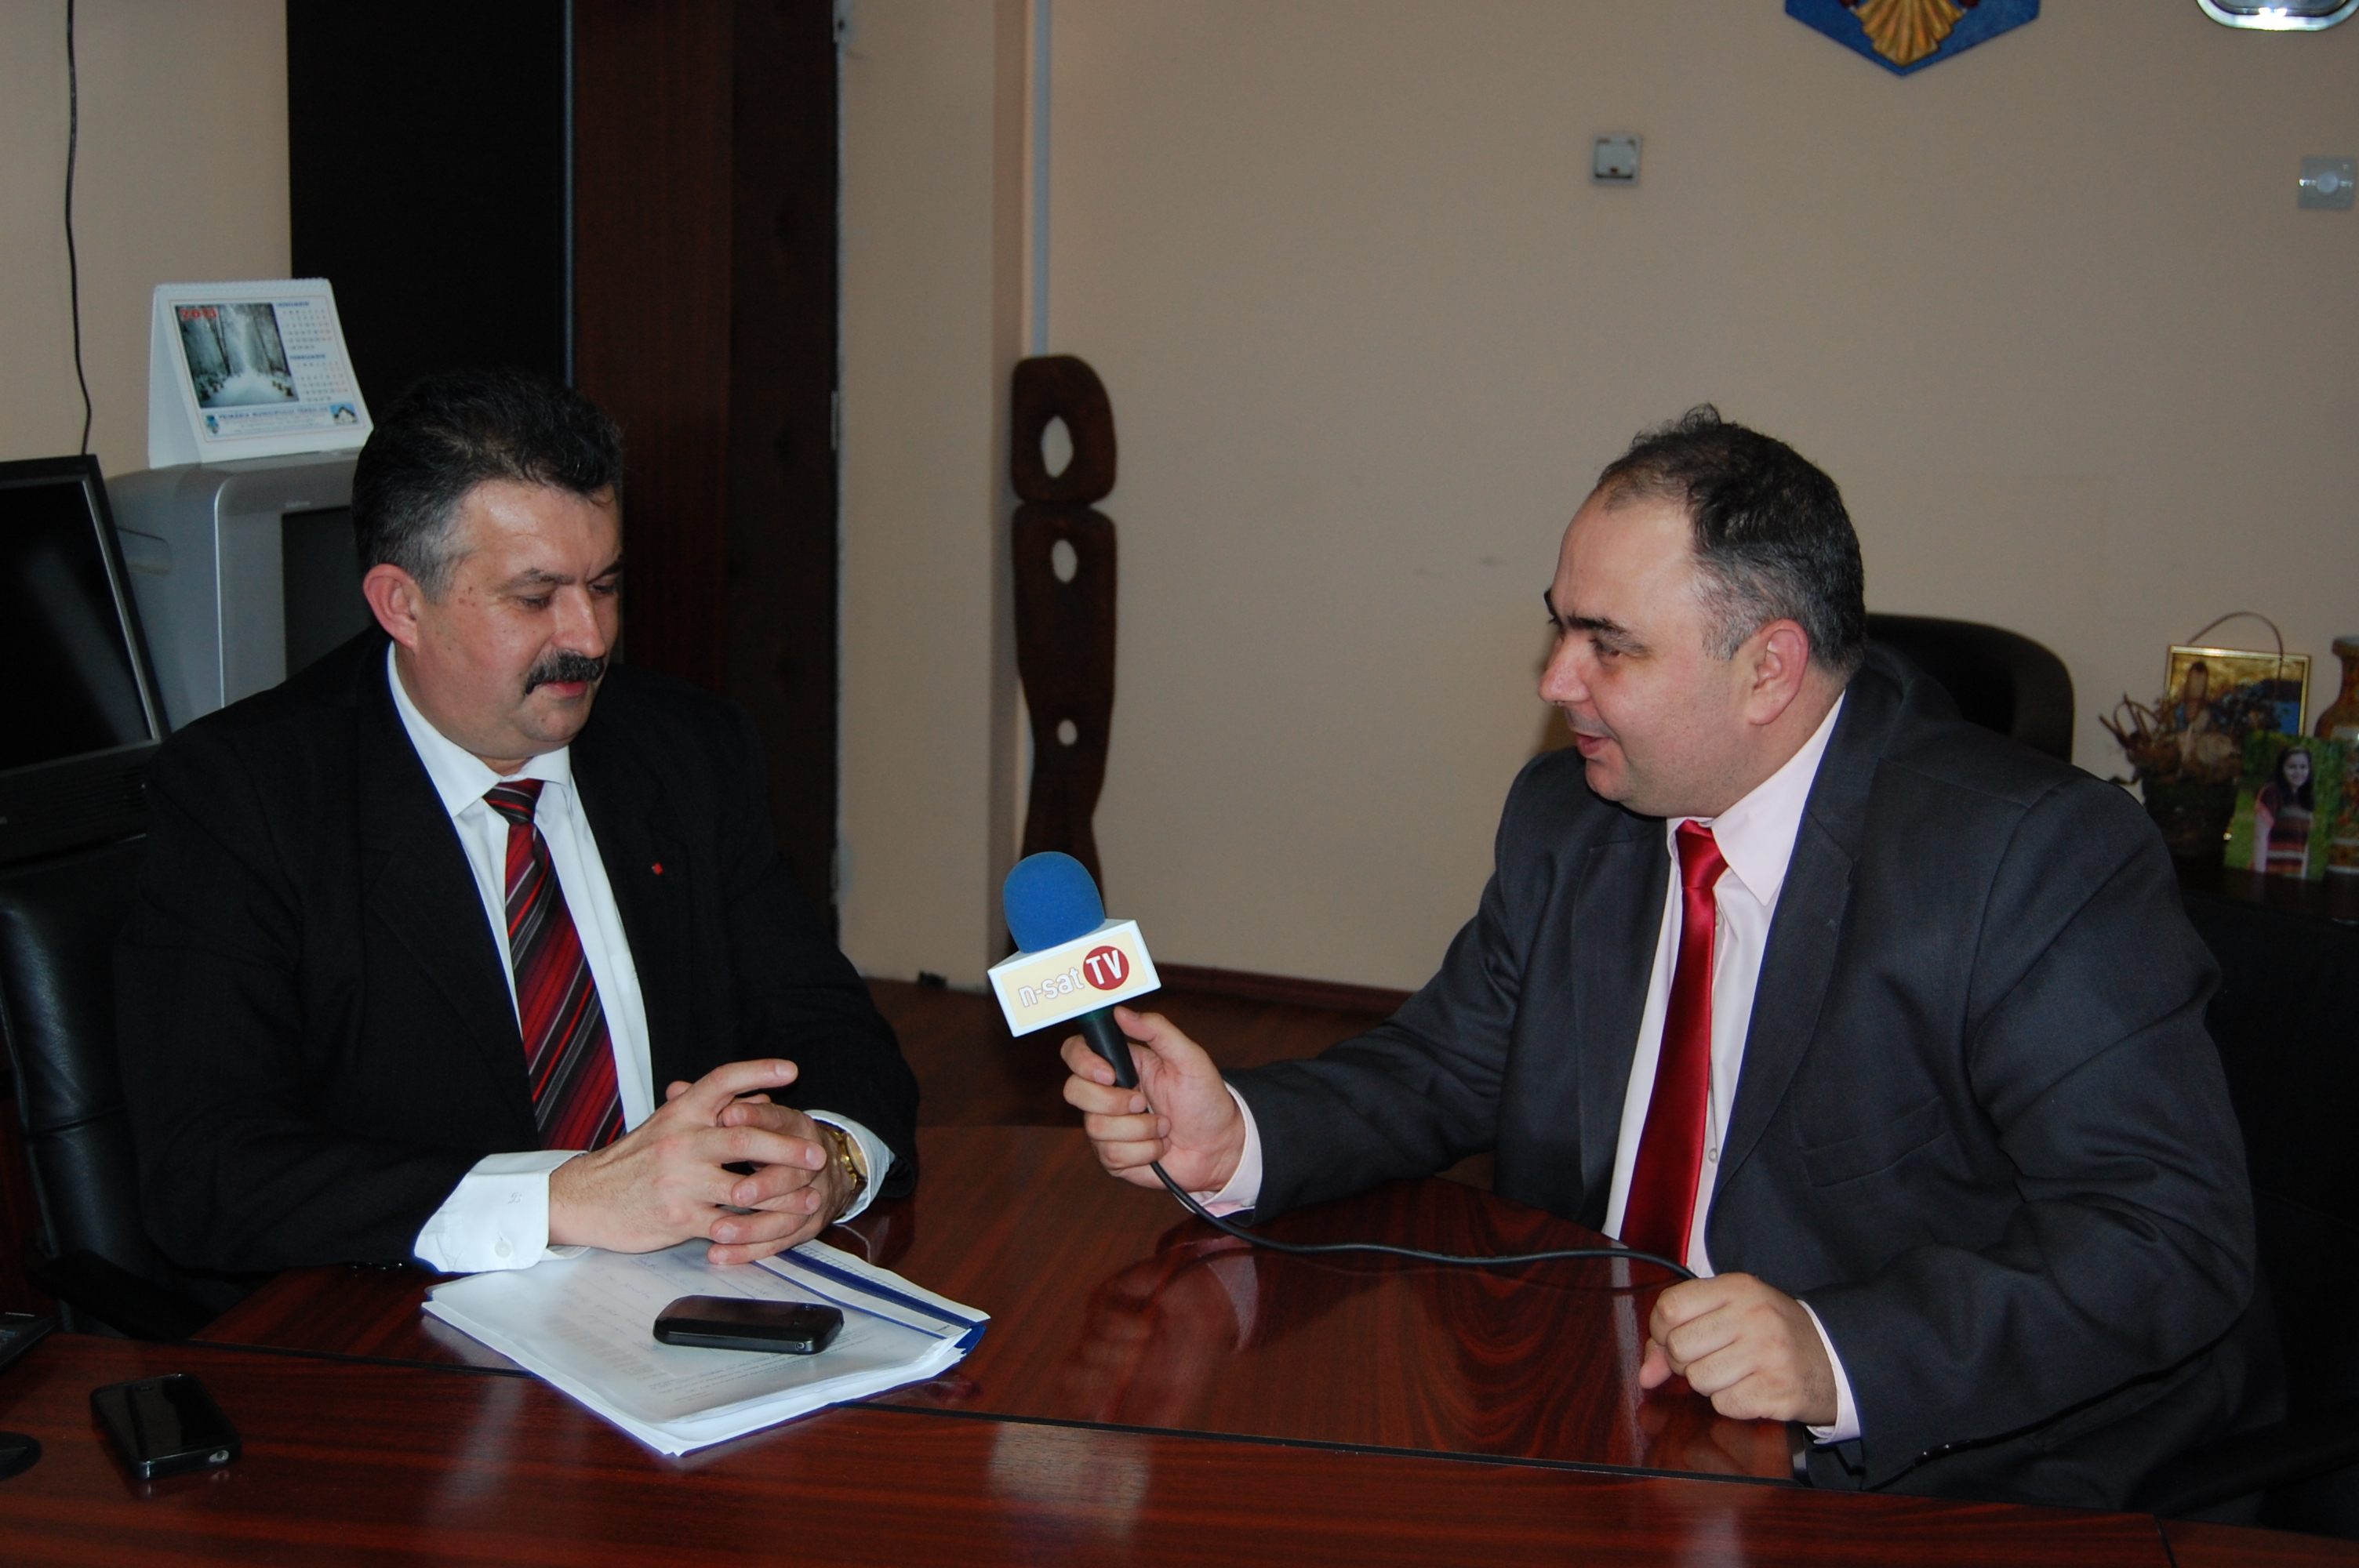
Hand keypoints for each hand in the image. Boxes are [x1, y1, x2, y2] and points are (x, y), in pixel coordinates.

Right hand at [547, 1059, 848, 1264]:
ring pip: (744, 1185)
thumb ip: (712, 1109)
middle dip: (787, 1146)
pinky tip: (779, 1228)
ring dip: (784, 1193)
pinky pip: (728, 1224)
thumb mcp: (668, 1124)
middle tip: (816, 1153)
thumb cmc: (634, 1160)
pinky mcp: (679, 1218)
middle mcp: (682, 1142)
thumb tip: (761, 1096)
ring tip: (811, 1196)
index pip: (722, 1082)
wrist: (586, 1198)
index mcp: (680, 1113)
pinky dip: (757, 1228)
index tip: (791, 1071)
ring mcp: (680, 1182)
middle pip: (744, 1137)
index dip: (758, 1071)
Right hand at [1060, 1007, 1245, 1194]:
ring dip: (1140, 1130)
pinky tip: (1159, 1147)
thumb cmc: (1205, 1099)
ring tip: (1163, 1126)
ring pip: (1095, 1128)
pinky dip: (1144, 1151)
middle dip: (1115, 1102)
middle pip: (1074, 1091)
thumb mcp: (1190, 1058)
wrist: (1218, 1147)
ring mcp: (1106, 1126)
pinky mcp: (1112, 1156)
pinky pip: (1111, 1155)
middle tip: (1145, 1103)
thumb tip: (1120, 1012)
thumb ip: (1157, 1030)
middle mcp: (1106, 1093)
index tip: (1110, 1075)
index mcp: (1121, 1063)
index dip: (1083, 1062)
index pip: (1075, 1052)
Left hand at [1638, 1272, 1837, 1425]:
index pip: (1669, 1308)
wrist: (1833, 1359)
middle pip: (1679, 1347)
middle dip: (1684, 1361)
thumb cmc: (1771, 1333)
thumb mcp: (1730, 1314)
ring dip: (1708, 1384)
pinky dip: (1730, 1402)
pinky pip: (1723, 1405)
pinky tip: (1750, 1389)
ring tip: (1733, 1373)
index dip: (1661, 1330)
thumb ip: (1678, 1334)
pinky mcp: (1777, 1391)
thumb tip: (1645, 1375)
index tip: (1675, 1337)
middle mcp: (1753, 1316)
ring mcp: (1768, 1354)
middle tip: (1709, 1358)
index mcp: (1738, 1288)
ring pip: (1698, 1380)